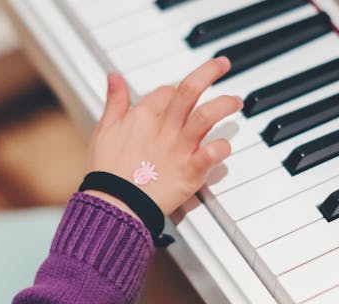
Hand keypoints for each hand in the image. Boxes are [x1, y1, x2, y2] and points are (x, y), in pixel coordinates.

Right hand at [85, 57, 240, 217]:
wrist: (112, 205)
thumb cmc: (106, 171)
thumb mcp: (104, 130)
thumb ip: (114, 102)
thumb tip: (114, 76)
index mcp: (142, 116)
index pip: (167, 92)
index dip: (176, 90)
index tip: (183, 96)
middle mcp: (163, 128)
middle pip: (189, 90)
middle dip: (209, 72)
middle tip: (222, 64)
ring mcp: (178, 149)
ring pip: (206, 116)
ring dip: (224, 104)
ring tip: (235, 101)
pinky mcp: (189, 172)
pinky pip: (210, 155)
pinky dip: (221, 148)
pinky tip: (225, 145)